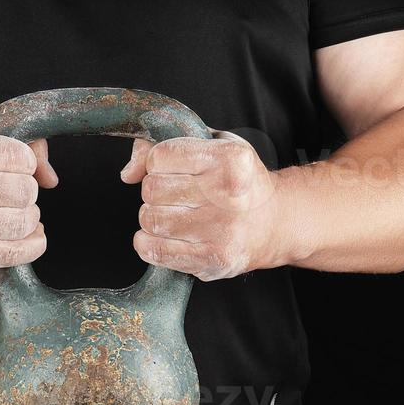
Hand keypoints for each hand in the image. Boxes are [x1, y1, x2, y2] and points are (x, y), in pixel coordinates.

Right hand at [0, 120, 57, 270]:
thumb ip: (14, 140)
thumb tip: (51, 177)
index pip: (16, 156)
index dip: (26, 161)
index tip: (17, 165)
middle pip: (23, 191)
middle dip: (28, 190)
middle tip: (14, 191)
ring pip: (21, 223)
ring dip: (30, 217)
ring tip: (17, 211)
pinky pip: (11, 254)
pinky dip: (32, 245)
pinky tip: (28, 235)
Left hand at [121, 132, 280, 281]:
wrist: (276, 222)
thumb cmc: (239, 182)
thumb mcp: (212, 146)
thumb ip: (166, 145)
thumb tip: (128, 172)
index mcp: (229, 158)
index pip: (159, 156)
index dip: (156, 163)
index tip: (171, 170)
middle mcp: (226, 193)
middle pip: (151, 190)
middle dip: (155, 192)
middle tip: (176, 196)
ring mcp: (220, 229)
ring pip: (150, 220)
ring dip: (154, 218)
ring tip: (176, 215)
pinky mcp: (212, 259)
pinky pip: (154, 250)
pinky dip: (150, 243)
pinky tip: (168, 237)